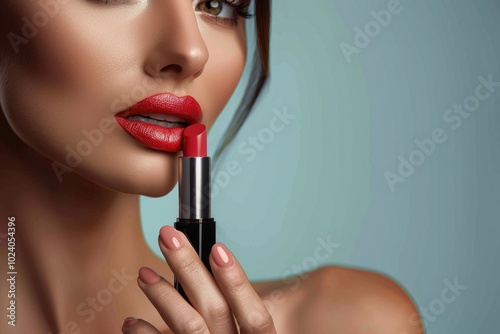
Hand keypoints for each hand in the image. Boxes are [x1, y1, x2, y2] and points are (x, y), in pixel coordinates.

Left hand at [121, 226, 276, 333]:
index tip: (217, 248)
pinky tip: (130, 322)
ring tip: (143, 274)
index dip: (237, 282)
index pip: (256, 317)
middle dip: (190, 269)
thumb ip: (239, 322)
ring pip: (189, 329)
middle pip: (215, 312)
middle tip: (167, 237)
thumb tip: (217, 276)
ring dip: (164, 297)